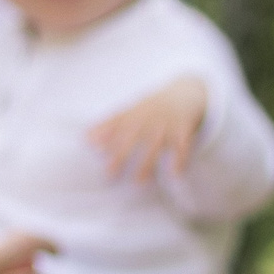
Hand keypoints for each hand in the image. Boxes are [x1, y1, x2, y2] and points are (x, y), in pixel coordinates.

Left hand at [87, 76, 207, 183]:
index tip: (93, 148)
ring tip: (139, 182)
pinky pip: (183, 146)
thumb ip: (111, 123)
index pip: (118, 124)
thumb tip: (85, 138)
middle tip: (110, 173)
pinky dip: (180, 160)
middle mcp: (150, 118)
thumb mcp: (133, 109)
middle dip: (122, 154)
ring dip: (148, 163)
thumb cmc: (155, 105)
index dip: (106, 135)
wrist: (188, 91)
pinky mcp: (184, 129)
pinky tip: (175, 174)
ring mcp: (168, 124)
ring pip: (157, 145)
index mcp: (136, 112)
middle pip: (134, 137)